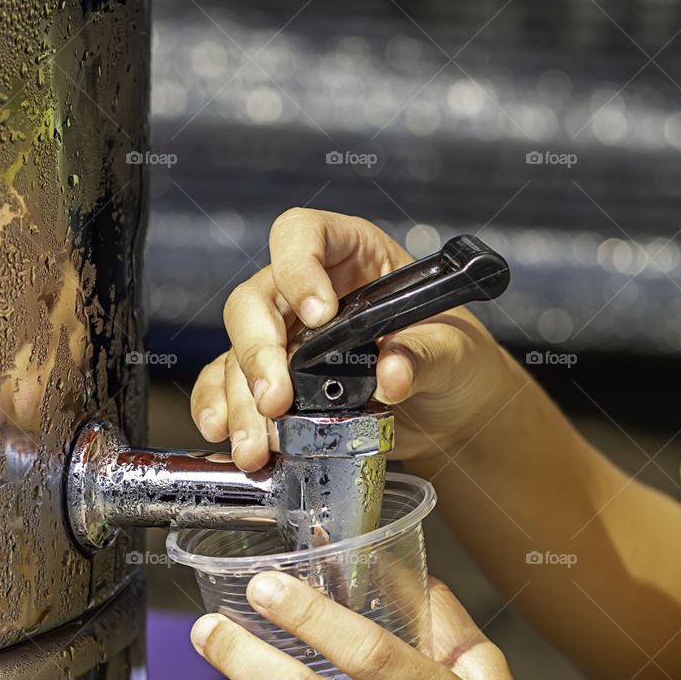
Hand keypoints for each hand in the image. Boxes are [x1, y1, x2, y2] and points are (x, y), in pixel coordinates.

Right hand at [190, 208, 518, 472]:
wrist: (451, 414)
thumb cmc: (456, 360)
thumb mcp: (454, 351)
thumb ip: (426, 356)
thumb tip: (392, 374)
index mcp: (353, 254)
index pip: (302, 234)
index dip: (297, 265)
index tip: (318, 315)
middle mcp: (309, 291)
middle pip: (255, 300)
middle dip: (257, 351)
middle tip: (275, 399)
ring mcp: (287, 338)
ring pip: (238, 353)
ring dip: (239, 399)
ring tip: (255, 444)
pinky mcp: (276, 382)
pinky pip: (231, 387)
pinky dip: (224, 410)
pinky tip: (225, 434)